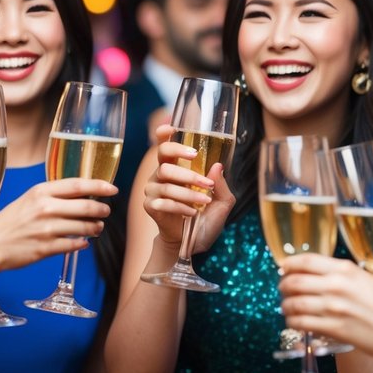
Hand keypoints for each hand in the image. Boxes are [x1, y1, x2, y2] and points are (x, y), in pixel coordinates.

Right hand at [0, 177, 116, 270]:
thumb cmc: (9, 222)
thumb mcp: (28, 200)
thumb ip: (52, 196)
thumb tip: (81, 196)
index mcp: (40, 192)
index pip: (78, 185)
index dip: (99, 186)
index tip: (112, 189)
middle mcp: (45, 208)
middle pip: (86, 206)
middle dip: (102, 210)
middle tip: (106, 211)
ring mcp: (47, 229)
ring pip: (84, 227)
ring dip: (95, 228)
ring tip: (97, 228)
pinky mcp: (47, 248)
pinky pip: (75, 245)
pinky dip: (82, 243)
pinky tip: (83, 242)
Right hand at [142, 123, 233, 253]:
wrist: (193, 244)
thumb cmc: (206, 218)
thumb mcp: (222, 201)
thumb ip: (221, 184)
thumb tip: (217, 165)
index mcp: (175, 167)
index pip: (164, 145)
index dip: (164, 135)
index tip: (172, 128)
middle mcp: (160, 175)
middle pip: (164, 161)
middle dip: (187, 171)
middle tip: (205, 181)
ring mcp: (152, 190)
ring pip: (167, 185)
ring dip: (189, 193)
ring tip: (205, 201)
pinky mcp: (150, 206)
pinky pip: (164, 202)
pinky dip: (180, 207)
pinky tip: (191, 213)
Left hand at [279, 254, 372, 365]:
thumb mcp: (368, 280)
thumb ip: (344, 276)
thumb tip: (318, 275)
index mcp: (346, 269)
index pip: (305, 260)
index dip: (289, 264)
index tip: (284, 268)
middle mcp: (337, 286)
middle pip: (294, 281)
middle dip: (283, 285)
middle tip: (283, 289)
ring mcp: (333, 308)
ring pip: (293, 303)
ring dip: (285, 306)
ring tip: (287, 308)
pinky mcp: (333, 329)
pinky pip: (300, 323)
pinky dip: (292, 322)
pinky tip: (294, 322)